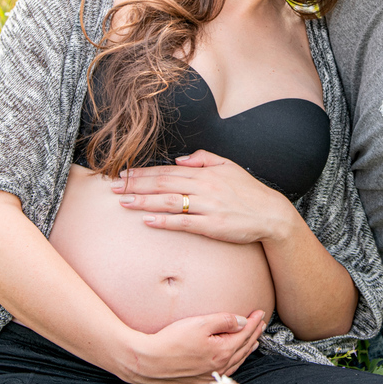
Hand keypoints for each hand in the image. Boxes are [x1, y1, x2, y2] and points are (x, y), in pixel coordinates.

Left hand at [113, 150, 296, 243]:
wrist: (271, 214)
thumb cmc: (248, 191)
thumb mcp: (228, 166)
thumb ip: (203, 158)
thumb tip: (179, 159)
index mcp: (205, 172)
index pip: (167, 170)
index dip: (143, 172)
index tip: (122, 173)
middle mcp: (204, 187)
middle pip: (163, 184)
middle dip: (135, 185)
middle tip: (112, 187)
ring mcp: (208, 206)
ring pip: (169, 202)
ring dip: (143, 201)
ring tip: (122, 202)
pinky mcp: (212, 225)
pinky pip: (184, 222)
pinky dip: (164, 221)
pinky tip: (147, 220)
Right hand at [114, 310, 266, 383]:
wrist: (147, 361)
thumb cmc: (171, 341)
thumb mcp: (199, 323)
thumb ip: (224, 321)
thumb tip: (242, 321)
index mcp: (222, 352)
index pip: (244, 334)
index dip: (254, 322)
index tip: (260, 312)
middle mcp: (218, 368)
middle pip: (242, 349)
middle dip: (253, 335)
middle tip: (260, 324)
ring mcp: (208, 377)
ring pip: (235, 363)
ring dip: (245, 350)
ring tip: (252, 341)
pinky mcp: (197, 382)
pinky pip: (223, 373)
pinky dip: (232, 363)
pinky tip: (231, 359)